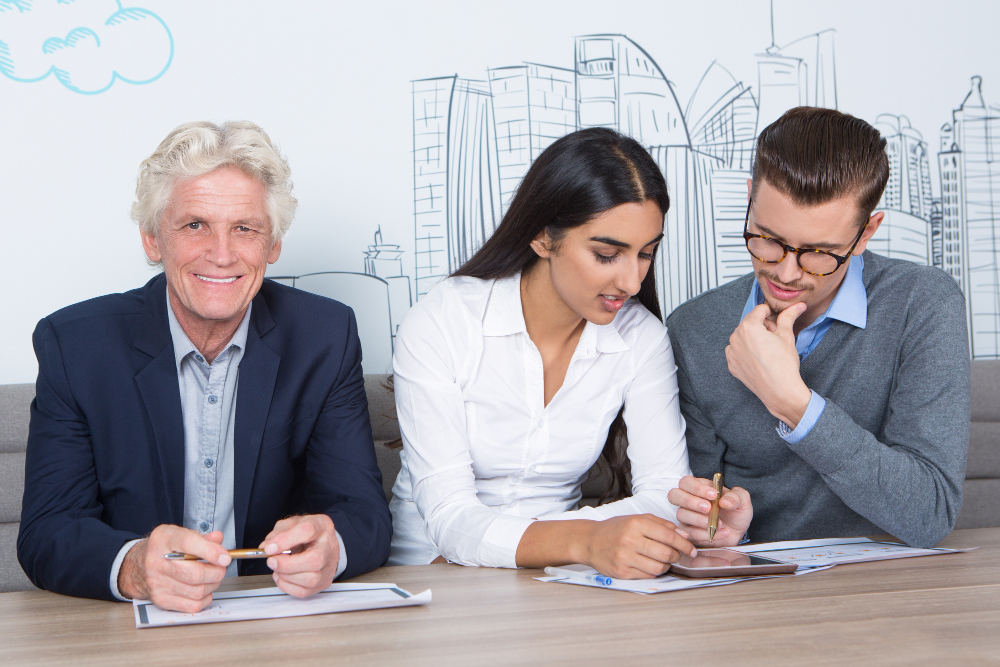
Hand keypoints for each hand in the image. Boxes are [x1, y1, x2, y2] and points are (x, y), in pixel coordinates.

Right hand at [118, 525, 230, 611]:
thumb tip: (218, 539)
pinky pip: (192, 605)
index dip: (211, 551)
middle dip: (216, 572)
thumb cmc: (164, 549)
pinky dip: (205, 599)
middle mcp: (157, 562)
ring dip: (212, 585)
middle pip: (195, 573)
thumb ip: (202, 537)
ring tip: (211, 577)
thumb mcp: (180, 535)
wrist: (138, 566)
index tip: (225, 558)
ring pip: (197, 591)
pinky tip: (203, 590)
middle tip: (220, 568)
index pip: (189, 543)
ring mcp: (157, 583)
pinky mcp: (160, 599)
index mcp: (163, 539)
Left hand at [260, 514, 339, 597]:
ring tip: (278, 568)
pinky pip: (305, 591)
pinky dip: (288, 586)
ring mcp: (329, 566)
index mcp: (321, 526)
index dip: (285, 540)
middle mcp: (329, 546)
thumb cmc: (307, 533)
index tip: (269, 548)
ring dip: (287, 576)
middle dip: (287, 564)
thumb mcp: (291, 524)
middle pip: (314, 560)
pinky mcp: (324, 581)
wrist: (321, 542)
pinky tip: (283, 576)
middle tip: (272, 561)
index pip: (307, 531)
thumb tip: (267, 547)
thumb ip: (278, 533)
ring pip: (311, 579)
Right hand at [581, 514, 696, 578]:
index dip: (684, 545)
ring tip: (663, 560)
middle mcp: (630, 540)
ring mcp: (625, 558)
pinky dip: (654, 571)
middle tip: (677, 555)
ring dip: (666, 565)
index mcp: (636, 524)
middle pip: (666, 554)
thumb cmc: (616, 529)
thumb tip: (684, 536)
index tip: (692, 550)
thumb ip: (662, 525)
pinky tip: (650, 565)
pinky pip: (647, 575)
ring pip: (658, 567)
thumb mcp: (637, 519)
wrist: (590, 541)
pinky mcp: (621, 572)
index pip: (669, 536)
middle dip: (677, 556)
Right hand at [668, 476, 752, 546]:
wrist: (738, 532)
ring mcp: (687, 516)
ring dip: (700, 520)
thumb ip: (736, 497)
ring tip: (718, 524)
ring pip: (681, 515)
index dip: (696, 487)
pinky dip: (706, 534)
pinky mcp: (689, 532)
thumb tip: (724, 501)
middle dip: (690, 502)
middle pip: (674, 495)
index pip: (686, 482)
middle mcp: (689, 501)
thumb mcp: (742, 501)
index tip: (713, 495)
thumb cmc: (736, 512)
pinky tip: (721, 532)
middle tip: (708, 508)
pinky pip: (690, 533)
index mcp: (699, 487)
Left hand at [726, 302, 810, 426]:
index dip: (772, 315)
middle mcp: (735, 338)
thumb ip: (788, 317)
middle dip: (763, 327)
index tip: (778, 323)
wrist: (779, 391)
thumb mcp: (787, 336)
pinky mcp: (732, 364)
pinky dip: (747, 351)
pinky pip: (738, 351)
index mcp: (748, 327)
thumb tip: (798, 305)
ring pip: (743, 336)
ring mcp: (731, 352)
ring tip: (768, 351)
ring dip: (754, 338)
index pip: (760, 310)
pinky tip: (759, 359)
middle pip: (750, 322)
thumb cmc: (783, 364)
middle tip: (775, 339)